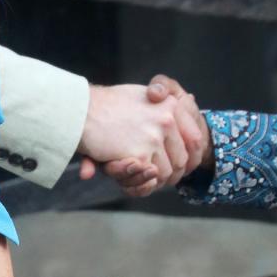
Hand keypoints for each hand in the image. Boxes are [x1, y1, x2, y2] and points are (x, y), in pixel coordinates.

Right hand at [77, 81, 196, 190]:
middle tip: (160, 177)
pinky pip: (150, 178)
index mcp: (171, 104)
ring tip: (143, 177)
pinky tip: (132, 177)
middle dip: (174, 173)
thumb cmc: (107, 103)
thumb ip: (165, 100)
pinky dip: (142, 182)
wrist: (81, 109)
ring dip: (157, 180)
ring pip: (167, 172)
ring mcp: (154, 137)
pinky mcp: (140, 154)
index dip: (192, 156)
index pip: (195, 138)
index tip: (185, 165)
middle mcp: (167, 119)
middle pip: (184, 159)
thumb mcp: (143, 95)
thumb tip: (192, 99)